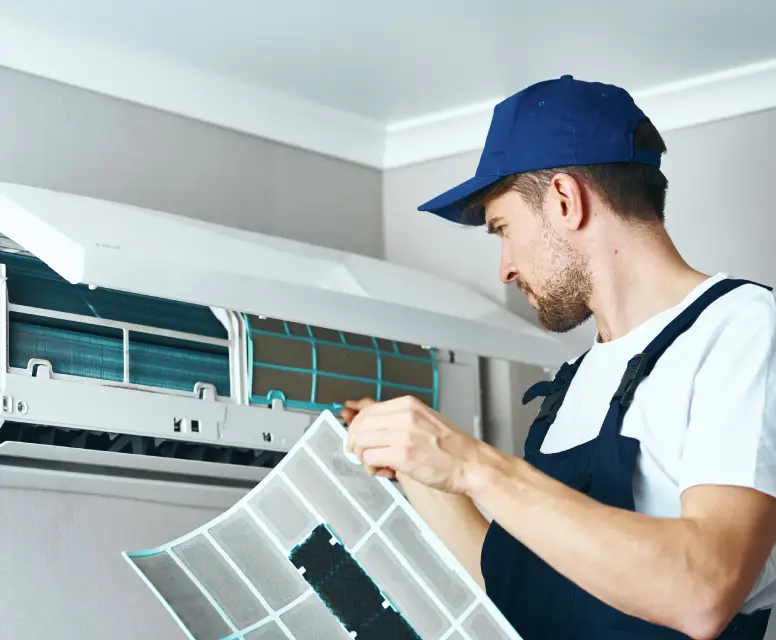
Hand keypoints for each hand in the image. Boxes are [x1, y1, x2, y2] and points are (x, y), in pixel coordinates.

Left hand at [344, 395, 484, 493]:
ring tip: (378, 465)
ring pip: (361, 441)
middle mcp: (404, 415)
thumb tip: (372, 426)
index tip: (356, 439)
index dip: (357, 427)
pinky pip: (370, 459)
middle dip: (355, 442)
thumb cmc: (452, 448)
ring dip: (363, 457)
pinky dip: (372, 468)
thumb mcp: (425, 420)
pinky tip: (386, 471)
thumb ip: (400, 420)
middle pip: (360, 424)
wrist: (472, 465)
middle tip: (361, 454)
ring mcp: (403, 434)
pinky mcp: (402, 455)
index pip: (368, 410)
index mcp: (409, 404)